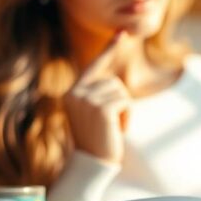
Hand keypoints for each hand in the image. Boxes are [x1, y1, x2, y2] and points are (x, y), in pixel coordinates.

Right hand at [64, 32, 131, 163]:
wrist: (92, 166)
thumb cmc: (97, 142)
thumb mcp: (94, 115)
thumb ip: (99, 96)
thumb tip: (115, 81)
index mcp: (72, 93)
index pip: (95, 65)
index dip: (109, 50)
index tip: (122, 34)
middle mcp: (75, 93)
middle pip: (113, 81)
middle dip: (120, 101)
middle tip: (111, 124)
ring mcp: (86, 99)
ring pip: (121, 91)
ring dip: (124, 110)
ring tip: (112, 128)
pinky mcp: (100, 108)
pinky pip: (126, 102)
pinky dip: (127, 116)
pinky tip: (118, 130)